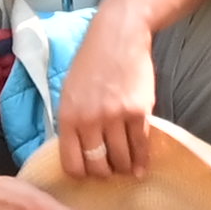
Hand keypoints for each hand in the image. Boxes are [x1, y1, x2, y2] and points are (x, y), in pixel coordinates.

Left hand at [43, 12, 164, 178]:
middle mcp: (90, 120)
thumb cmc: (92, 62)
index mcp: (68, 116)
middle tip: (110, 169)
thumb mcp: (70, 91)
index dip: (82, 174)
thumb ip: (72, 121)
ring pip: (121, 159)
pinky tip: (141, 167)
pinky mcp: (139, 112)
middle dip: (104, 173)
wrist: (119, 35)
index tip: (90, 172)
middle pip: (97, 165)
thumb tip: (79, 150)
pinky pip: (141, 145)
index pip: (72, 163)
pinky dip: (142, 161)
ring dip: (124, 168)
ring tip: (127, 168)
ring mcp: (116, 117)